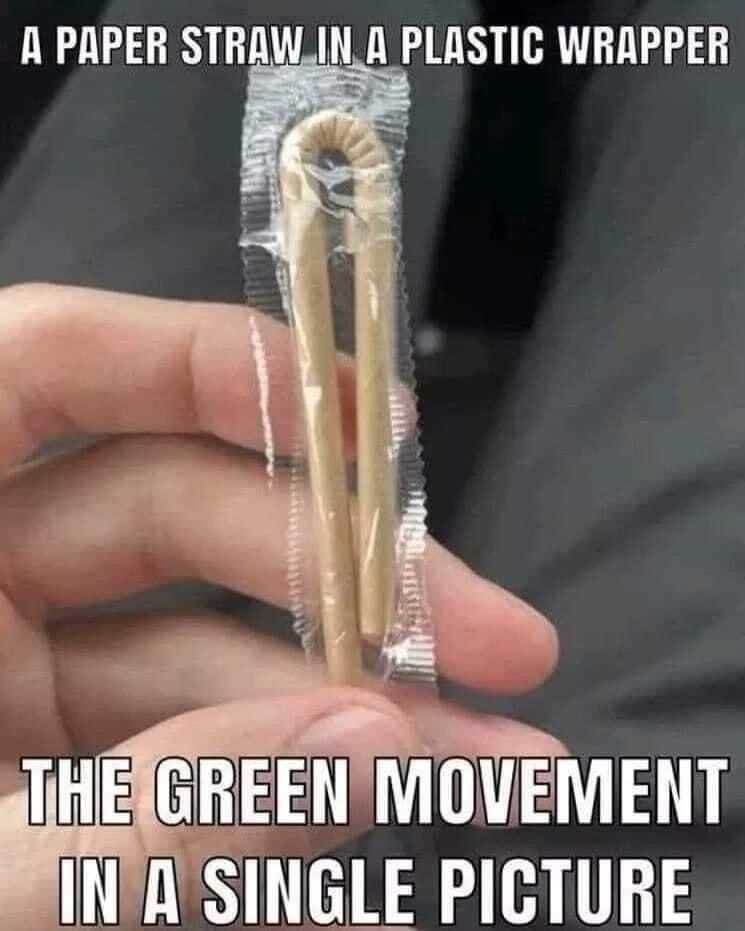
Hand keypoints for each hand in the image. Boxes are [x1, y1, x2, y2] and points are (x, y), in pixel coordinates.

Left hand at [0, 284, 561, 927]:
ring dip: (360, 694)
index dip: (207, 362)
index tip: (364, 414)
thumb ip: (154, 820)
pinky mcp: (60, 769)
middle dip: (350, 568)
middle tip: (497, 638)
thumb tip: (366, 743)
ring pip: (216, 637)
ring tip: (497, 755)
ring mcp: (17, 681)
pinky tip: (401, 808)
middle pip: (186, 505)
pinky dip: (298, 774)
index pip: (52, 366)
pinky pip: (199, 740)